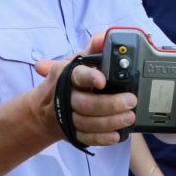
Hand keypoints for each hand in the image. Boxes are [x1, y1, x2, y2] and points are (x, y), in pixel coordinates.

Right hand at [34, 32, 135, 146]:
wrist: (44, 107)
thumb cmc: (69, 80)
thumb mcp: (78, 61)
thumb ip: (92, 49)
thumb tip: (103, 37)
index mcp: (67, 75)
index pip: (78, 75)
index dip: (90, 77)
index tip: (103, 79)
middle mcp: (66, 97)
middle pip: (86, 104)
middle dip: (110, 104)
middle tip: (131, 101)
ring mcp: (67, 116)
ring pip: (87, 123)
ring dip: (110, 122)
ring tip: (129, 117)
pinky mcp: (71, 132)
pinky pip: (86, 138)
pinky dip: (102, 138)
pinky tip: (116, 135)